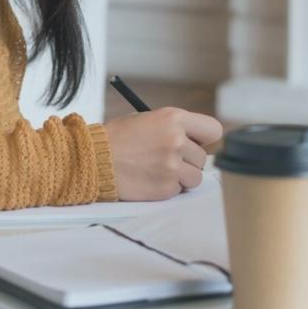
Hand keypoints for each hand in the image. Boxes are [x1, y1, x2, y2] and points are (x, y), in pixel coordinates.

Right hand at [101, 106, 223, 200]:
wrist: (94, 159)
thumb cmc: (118, 138)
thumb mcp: (148, 120)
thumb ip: (174, 128)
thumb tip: (196, 142)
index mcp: (174, 118)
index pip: (213, 130)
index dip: (204, 139)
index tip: (196, 143)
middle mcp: (177, 140)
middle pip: (203, 157)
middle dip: (188, 161)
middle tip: (167, 159)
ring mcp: (173, 166)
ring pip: (195, 177)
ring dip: (181, 177)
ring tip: (158, 170)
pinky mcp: (166, 187)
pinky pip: (179, 190)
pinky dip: (168, 188)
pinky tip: (150, 179)